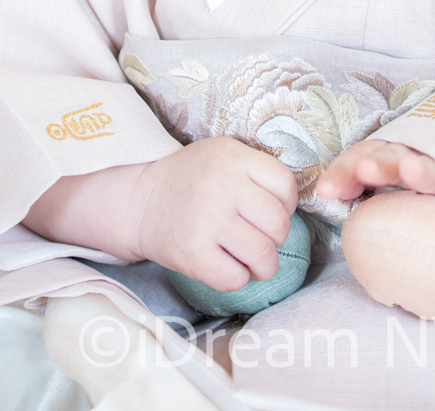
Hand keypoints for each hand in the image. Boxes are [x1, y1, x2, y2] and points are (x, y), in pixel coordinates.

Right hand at [129, 137, 297, 290]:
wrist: (140, 202)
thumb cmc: (192, 180)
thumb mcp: (224, 155)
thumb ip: (257, 170)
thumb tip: (295, 202)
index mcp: (233, 157)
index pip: (286, 185)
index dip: (287, 205)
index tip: (272, 210)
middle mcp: (222, 186)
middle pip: (278, 224)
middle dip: (276, 237)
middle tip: (260, 236)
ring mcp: (207, 221)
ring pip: (263, 255)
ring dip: (262, 264)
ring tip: (249, 258)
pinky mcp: (193, 254)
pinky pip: (237, 279)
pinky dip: (237, 278)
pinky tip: (225, 265)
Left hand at [316, 139, 434, 219]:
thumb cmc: (415, 196)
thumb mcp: (388, 194)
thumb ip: (363, 200)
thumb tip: (330, 202)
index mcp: (390, 159)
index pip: (363, 156)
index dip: (344, 169)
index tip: (327, 191)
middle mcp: (416, 159)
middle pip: (394, 157)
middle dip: (379, 163)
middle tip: (366, 170)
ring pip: (432, 169)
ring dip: (423, 171)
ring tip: (413, 172)